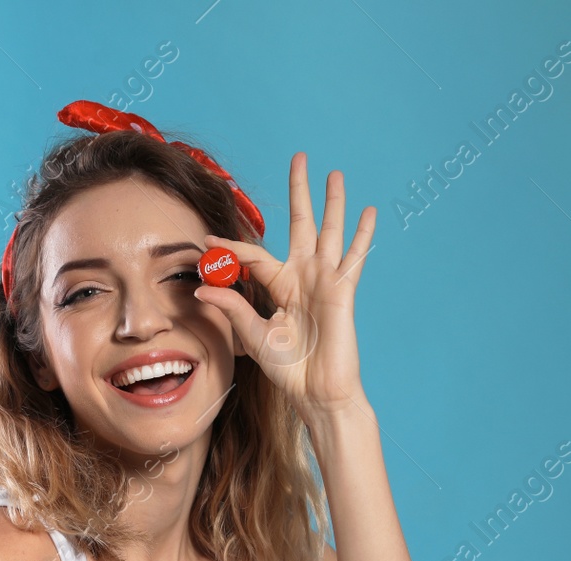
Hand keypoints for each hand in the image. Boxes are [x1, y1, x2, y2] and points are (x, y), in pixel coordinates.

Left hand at [194, 152, 375, 426]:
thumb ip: (232, 307)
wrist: (315, 391)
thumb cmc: (287, 368)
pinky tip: (368, 211)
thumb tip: (202, 288)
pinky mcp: (343, 291)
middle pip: (300, 224)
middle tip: (298, 158)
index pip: (254, 256)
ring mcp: (325, 280)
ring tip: (333, 173)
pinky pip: (354, 258)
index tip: (208, 242)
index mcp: (280, 286)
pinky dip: (362, 235)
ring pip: (329, 232)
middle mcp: (303, 276)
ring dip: (332, 202)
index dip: (231, 248)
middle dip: (299, 191)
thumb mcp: (252, 335)